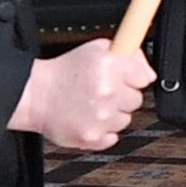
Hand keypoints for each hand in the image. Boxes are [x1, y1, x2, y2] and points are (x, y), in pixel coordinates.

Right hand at [10, 39, 152, 154]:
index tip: (123, 77)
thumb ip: (128, 54)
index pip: (143, 77)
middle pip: (136, 99)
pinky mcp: (93, 137)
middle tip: (104, 91)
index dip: (132, 77)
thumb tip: (149, 72)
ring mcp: (101, 117)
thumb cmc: (64, 73)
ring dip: (113, 113)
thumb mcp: (96, 49)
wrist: (36, 95)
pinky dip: (103, 130)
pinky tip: (90, 118)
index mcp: (108, 66)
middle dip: (122, 95)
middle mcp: (107, 91)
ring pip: (125, 119)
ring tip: (93, 105)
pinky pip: (113, 137)